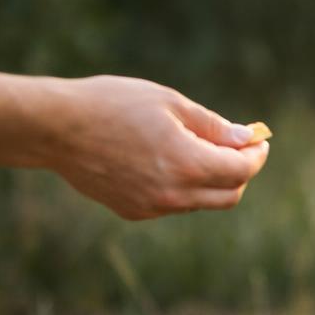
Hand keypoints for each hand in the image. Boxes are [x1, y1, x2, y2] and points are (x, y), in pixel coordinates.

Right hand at [43, 76, 270, 219]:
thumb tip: (246, 137)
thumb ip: (214, 126)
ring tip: (197, 148)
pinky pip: (173, 205)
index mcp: (188, 164)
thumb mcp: (171, 104)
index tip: (259, 141)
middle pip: (230, 195)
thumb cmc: (114, 105)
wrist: (56, 128)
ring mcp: (152, 207)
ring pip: (202, 202)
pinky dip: (183, 187)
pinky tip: (165, 161)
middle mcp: (173, 194)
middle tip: (236, 148)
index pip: (242, 171)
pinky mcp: (133, 211)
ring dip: (211, 180)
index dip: (256, 156)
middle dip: (241, 172)